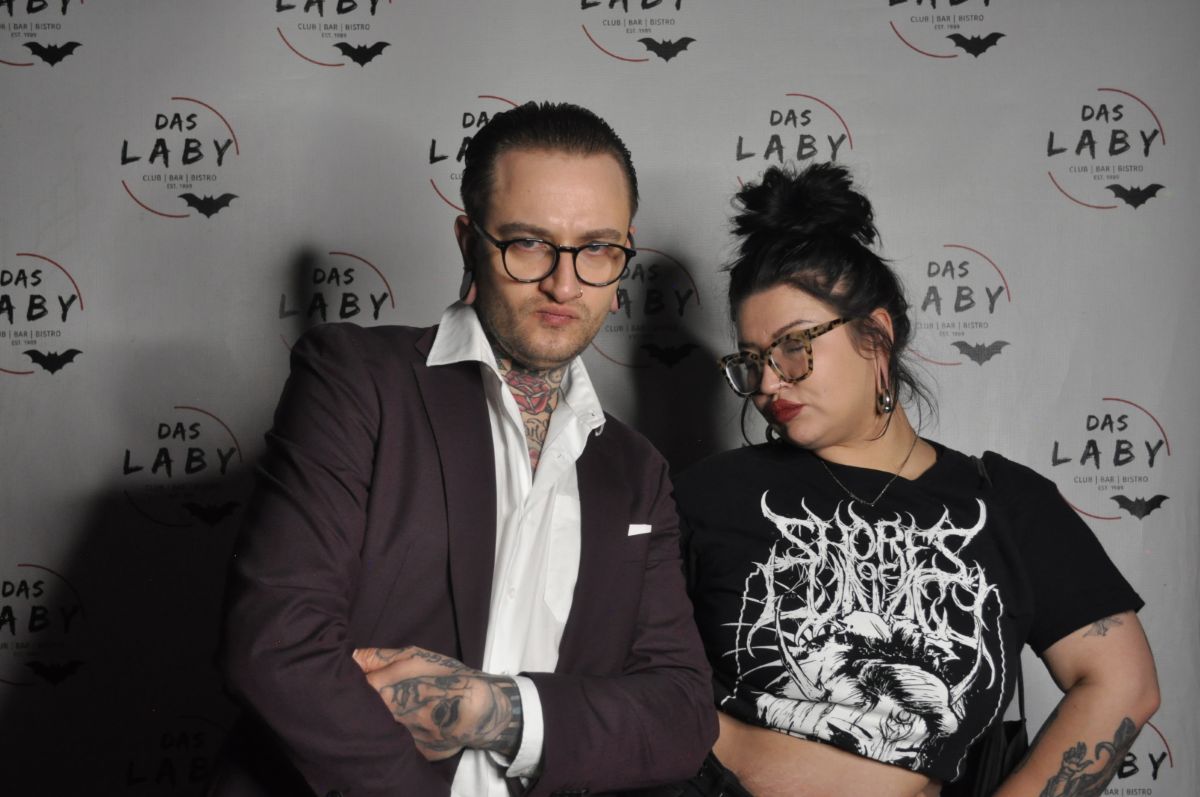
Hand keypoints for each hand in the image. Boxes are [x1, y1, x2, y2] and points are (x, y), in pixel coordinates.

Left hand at [353, 647, 522, 761]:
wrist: (476, 710)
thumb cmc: (445, 676)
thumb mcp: (413, 656)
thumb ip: (378, 657)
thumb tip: (351, 657)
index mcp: (381, 692)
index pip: (348, 688)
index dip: (350, 683)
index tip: (357, 679)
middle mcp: (384, 719)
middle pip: (360, 711)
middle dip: (363, 703)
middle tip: (379, 694)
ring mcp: (396, 738)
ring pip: (376, 728)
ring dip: (379, 720)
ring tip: (398, 709)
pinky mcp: (408, 752)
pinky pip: (396, 741)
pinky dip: (398, 733)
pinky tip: (412, 724)